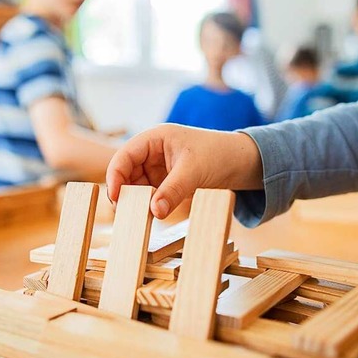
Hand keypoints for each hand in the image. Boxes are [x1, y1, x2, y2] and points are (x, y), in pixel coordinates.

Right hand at [105, 124, 262, 218]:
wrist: (242, 162)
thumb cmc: (218, 154)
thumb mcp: (194, 171)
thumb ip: (172, 191)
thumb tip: (153, 212)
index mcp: (154, 139)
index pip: (125, 156)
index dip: (115, 176)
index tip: (115, 197)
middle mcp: (152, 154)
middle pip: (126, 174)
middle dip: (124, 192)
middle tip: (126, 213)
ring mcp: (158, 169)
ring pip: (136, 188)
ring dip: (136, 202)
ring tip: (139, 217)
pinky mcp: (166, 184)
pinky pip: (150, 197)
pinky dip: (148, 206)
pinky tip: (151, 216)